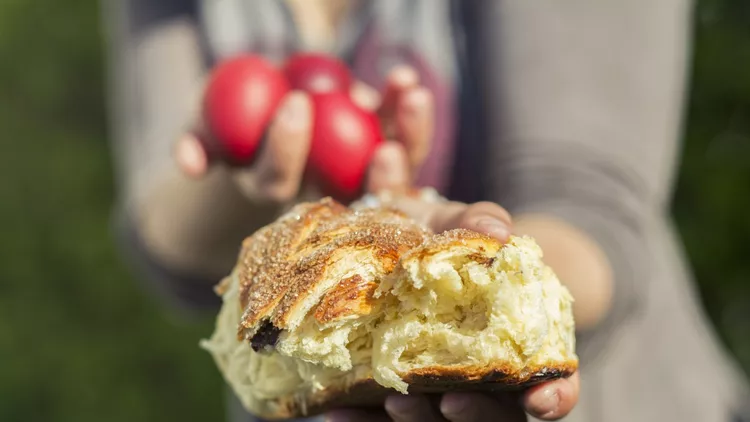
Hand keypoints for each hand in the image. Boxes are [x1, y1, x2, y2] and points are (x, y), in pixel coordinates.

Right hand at [173, 65, 432, 203]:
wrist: (273, 107)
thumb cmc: (235, 120)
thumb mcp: (210, 126)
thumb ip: (198, 141)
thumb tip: (189, 161)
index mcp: (274, 186)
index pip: (280, 180)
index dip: (285, 148)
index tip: (293, 103)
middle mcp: (321, 192)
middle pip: (350, 194)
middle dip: (371, 175)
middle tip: (381, 140)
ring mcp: (357, 175)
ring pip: (389, 173)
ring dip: (408, 139)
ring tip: (413, 96)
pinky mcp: (383, 153)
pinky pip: (402, 140)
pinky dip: (407, 112)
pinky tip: (407, 81)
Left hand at [325, 199, 580, 421]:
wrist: (382, 244)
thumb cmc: (433, 235)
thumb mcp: (452, 221)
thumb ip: (475, 221)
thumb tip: (497, 232)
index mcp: (513, 337)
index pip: (552, 377)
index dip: (556, 393)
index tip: (541, 399)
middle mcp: (481, 375)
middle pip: (496, 413)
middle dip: (477, 413)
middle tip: (450, 400)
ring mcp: (435, 391)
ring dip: (420, 421)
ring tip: (393, 401)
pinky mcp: (390, 397)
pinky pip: (380, 421)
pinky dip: (362, 420)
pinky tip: (337, 411)